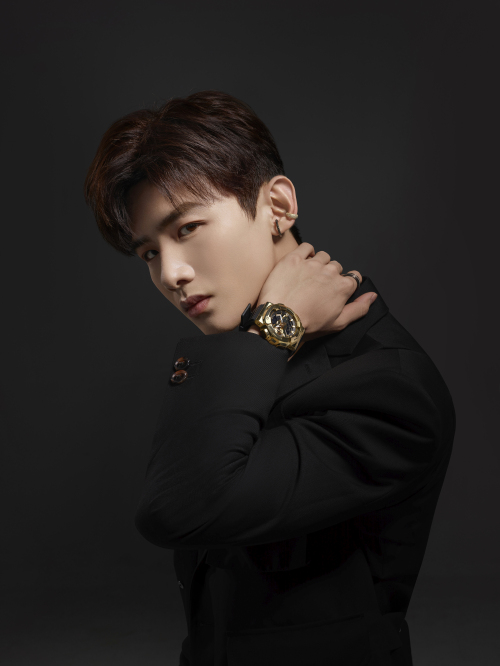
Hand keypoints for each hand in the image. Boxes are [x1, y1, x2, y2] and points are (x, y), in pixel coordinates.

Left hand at [256, 242, 377, 343]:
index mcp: (343, 286)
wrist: (281, 319)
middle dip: (330, 275)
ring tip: (308, 277)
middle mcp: (330, 271)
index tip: (335, 290)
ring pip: (323, 256)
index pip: (353, 277)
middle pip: (336, 267)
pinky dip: (306, 252)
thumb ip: (359, 308)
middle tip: (317, 288)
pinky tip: (302, 262)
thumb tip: (372, 296)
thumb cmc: (308, 323)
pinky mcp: (294, 259)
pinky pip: (306, 247)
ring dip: (319, 263)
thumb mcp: (339, 323)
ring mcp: (312, 264)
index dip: (345, 284)